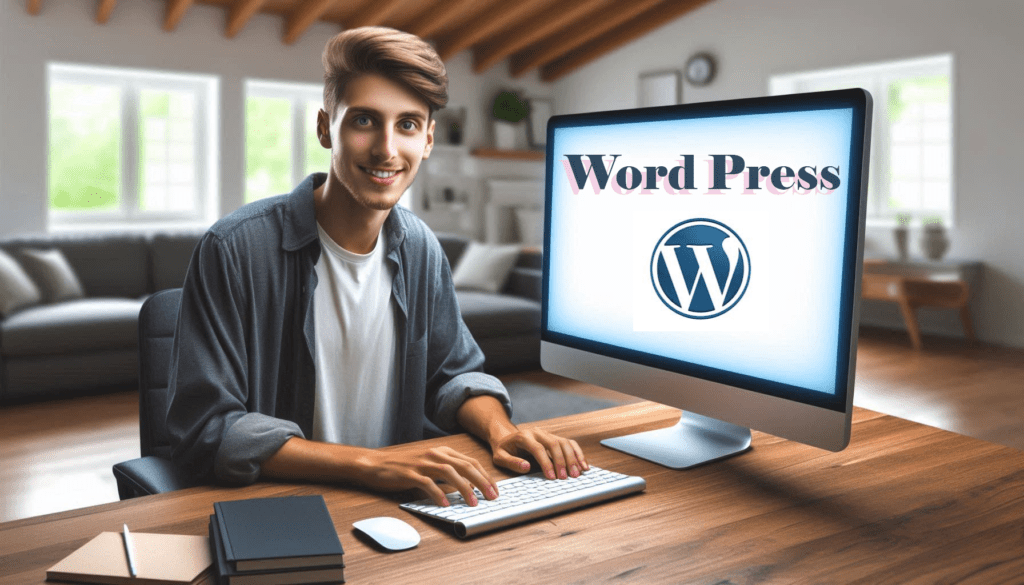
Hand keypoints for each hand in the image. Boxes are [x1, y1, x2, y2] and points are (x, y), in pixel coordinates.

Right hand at [356, 446, 499, 507]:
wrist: (376, 464)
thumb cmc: (404, 466)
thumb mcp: (429, 464)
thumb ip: (447, 471)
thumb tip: (469, 486)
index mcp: (442, 451)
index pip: (470, 462)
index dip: (485, 475)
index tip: (494, 489)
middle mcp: (434, 454)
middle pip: (465, 466)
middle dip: (482, 481)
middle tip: (492, 496)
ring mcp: (422, 463)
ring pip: (449, 473)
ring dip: (464, 488)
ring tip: (473, 503)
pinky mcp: (410, 473)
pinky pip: (427, 483)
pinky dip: (438, 494)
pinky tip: (445, 504)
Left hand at [490, 427, 588, 479]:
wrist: (507, 438)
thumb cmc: (503, 450)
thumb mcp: (500, 457)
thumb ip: (511, 462)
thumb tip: (526, 467)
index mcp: (524, 436)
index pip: (538, 448)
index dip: (546, 463)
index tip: (551, 477)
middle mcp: (538, 433)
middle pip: (554, 444)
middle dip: (562, 461)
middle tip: (566, 478)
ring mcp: (548, 434)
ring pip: (564, 442)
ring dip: (573, 458)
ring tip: (577, 473)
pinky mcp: (554, 438)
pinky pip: (569, 443)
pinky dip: (578, 453)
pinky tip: (583, 465)